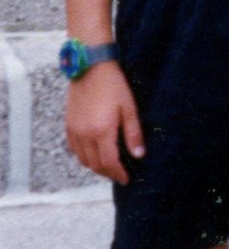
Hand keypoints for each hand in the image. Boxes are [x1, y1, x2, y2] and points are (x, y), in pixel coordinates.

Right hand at [65, 65, 142, 184]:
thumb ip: (134, 133)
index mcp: (101, 131)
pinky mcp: (68, 125)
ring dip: (95, 167)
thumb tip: (139, 155)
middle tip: (120, 175)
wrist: (90, 69)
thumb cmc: (114, 86)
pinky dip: (84, 157)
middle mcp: (84, 134)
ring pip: (83, 159)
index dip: (118, 174)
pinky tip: (94, 155)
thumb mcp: (130, 108)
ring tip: (109, 168)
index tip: (127, 179)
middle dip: (108, 173)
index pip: (109, 162)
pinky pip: (74, 149)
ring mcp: (74, 131)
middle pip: (95, 164)